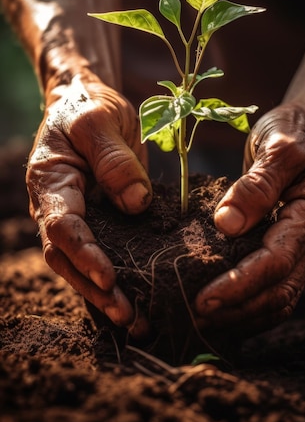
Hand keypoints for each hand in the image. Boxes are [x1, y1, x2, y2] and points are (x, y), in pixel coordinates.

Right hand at [26, 72, 151, 335]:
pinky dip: (112, 279)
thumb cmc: (88, 107)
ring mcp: (73, 215)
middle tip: (128, 315)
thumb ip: (115, 160)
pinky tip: (134, 300)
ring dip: (104, 293)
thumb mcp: (101, 121)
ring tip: (136, 320)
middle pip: (67, 257)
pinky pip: (98, 253)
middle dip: (95, 289)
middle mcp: (55, 206)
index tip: (109, 278)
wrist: (84, 101)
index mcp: (51, 182)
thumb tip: (136, 203)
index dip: (85, 255)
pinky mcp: (94, 219)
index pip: (63, 226)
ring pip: (80, 263)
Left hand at [194, 104, 304, 336]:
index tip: (204, 300)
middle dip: (236, 311)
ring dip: (240, 317)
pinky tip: (219, 312)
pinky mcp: (292, 255)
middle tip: (192, 319)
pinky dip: (247, 308)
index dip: (240, 285)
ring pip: (277, 301)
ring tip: (198, 323)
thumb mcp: (279, 147)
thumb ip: (258, 185)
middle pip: (278, 293)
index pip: (276, 262)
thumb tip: (227, 224)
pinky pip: (273, 292)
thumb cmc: (294, 135)